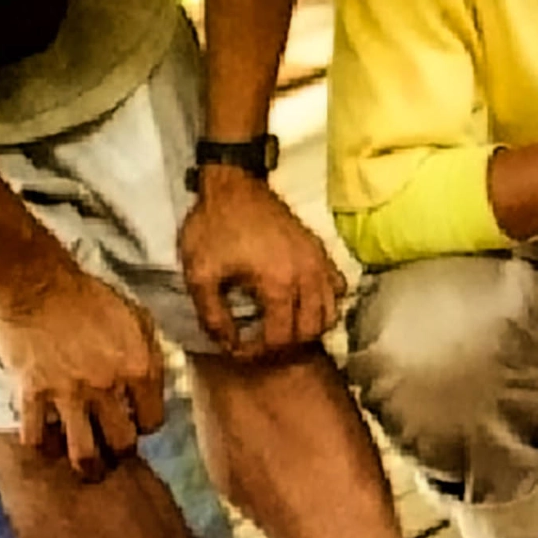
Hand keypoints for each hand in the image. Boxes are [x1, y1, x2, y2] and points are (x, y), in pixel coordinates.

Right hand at [0, 261, 165, 479]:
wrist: (39, 283)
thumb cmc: (92, 297)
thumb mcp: (139, 319)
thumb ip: (151, 355)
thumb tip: (156, 387)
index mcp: (138, 368)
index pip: (153, 421)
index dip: (146, 426)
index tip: (135, 422)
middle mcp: (107, 387)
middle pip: (121, 444)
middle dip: (119, 452)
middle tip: (112, 451)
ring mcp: (68, 393)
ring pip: (82, 452)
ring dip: (86, 465)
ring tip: (85, 468)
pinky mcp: (32, 392)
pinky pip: (35, 437)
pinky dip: (41, 446)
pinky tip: (45, 442)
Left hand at [179, 166, 346, 357]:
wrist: (234, 185)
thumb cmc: (214, 227)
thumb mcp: (199, 274)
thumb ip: (213, 315)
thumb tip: (228, 343)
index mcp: (278, 284)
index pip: (280, 337)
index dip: (258, 352)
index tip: (238, 348)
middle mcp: (307, 277)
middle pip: (311, 331)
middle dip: (284, 345)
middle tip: (260, 343)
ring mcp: (319, 263)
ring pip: (330, 313)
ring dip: (308, 328)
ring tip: (282, 328)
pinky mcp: (321, 253)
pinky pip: (338, 289)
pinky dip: (325, 304)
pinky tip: (303, 302)